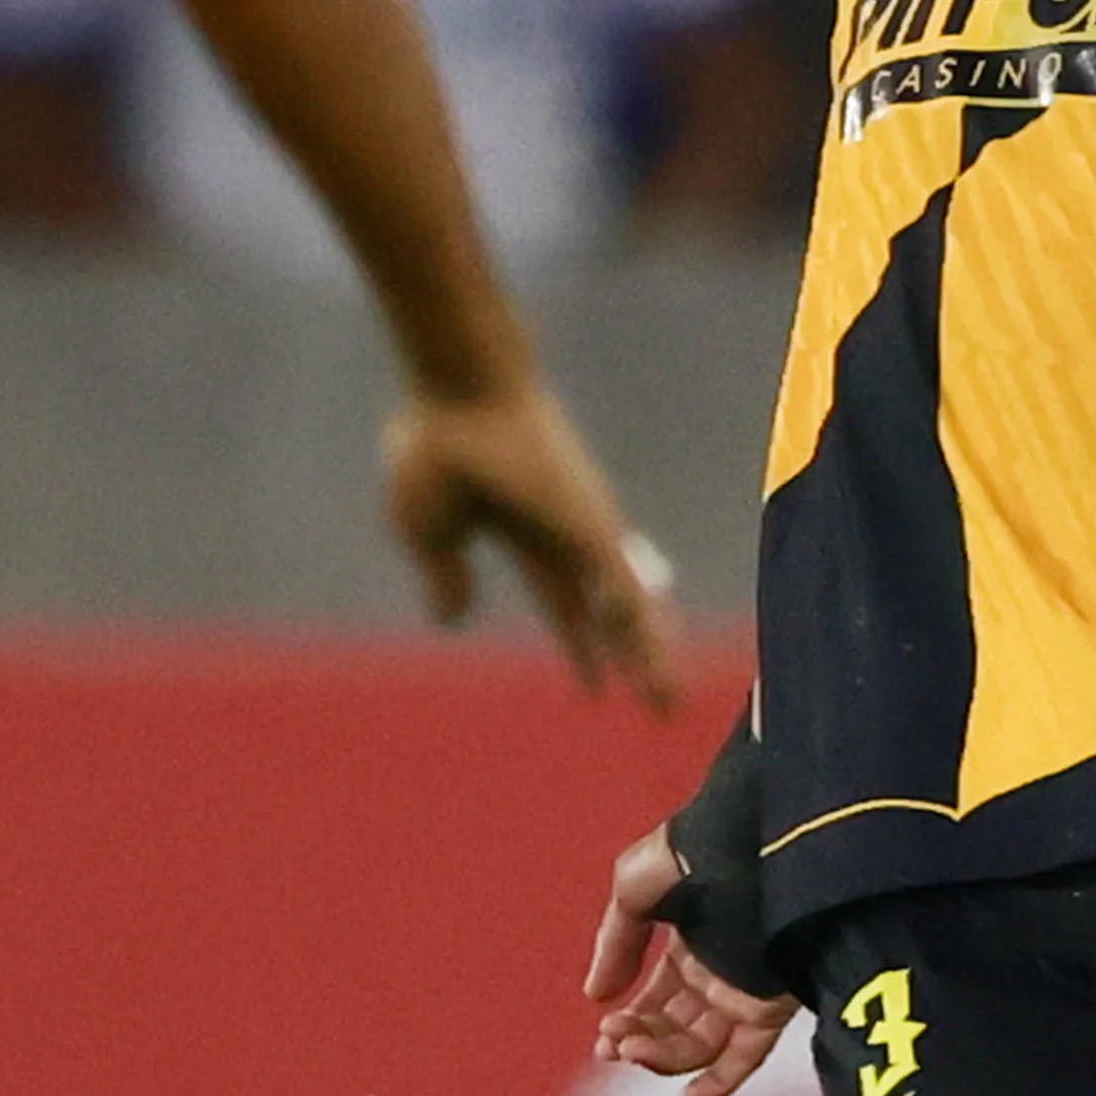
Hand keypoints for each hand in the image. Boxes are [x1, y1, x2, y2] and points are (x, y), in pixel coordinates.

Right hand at [387, 379, 681, 710]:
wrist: (458, 390)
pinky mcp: (594, 524)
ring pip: (627, 606)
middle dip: (632, 658)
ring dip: (649, 655)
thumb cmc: (436, 447)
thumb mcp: (428, 531)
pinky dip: (638, 622)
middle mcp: (567, 536)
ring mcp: (587, 529)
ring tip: (667, 703)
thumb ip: (445, 575)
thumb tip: (452, 621)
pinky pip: (623, 584)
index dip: (580, 643)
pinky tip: (653, 658)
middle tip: (661, 704)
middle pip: (609, 613)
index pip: (563, 601)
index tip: (596, 686)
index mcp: (524, 534)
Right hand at [584, 823, 793, 1095]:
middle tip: (611, 1044)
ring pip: (701, 1045)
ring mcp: (747, 990)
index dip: (629, 1023)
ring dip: (661, 1058)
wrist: (752, 834)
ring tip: (630, 1048)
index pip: (657, 1003)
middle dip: (637, 1042)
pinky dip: (719, 1083)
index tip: (603, 1036)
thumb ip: (615, 942)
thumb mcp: (634, 887)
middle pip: (675, 1029)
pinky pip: (747, 1056)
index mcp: (692, 948)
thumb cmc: (696, 848)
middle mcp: (721, 974)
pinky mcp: (773, 1000)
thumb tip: (596, 995)